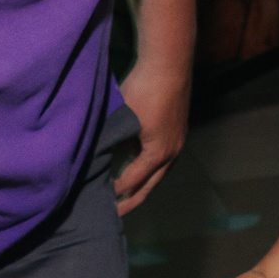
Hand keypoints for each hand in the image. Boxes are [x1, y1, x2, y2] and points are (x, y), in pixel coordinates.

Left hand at [115, 60, 190, 214]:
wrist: (168, 65)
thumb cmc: (144, 90)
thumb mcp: (124, 119)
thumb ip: (115, 142)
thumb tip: (103, 157)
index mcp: (158, 153)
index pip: (133, 180)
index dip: (116, 190)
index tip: (100, 198)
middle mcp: (172, 153)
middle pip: (150, 184)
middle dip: (133, 199)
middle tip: (116, 212)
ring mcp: (178, 142)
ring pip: (159, 173)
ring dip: (144, 184)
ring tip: (128, 194)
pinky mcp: (177, 130)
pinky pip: (163, 159)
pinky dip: (150, 169)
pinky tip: (141, 167)